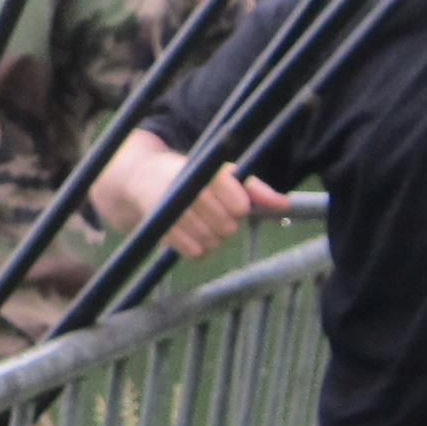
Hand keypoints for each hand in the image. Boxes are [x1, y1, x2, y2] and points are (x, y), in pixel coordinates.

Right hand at [90, 127, 289, 259]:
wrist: (143, 180)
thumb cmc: (193, 177)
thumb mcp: (222, 174)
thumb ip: (254, 188)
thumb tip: (283, 204)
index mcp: (206, 173)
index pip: (238, 202)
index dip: (238, 206)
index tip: (235, 204)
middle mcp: (189, 192)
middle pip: (227, 226)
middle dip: (225, 222)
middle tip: (214, 212)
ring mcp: (174, 213)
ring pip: (212, 241)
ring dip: (212, 236)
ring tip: (202, 221)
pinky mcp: (164, 233)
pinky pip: (195, 252)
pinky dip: (198, 248)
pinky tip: (191, 233)